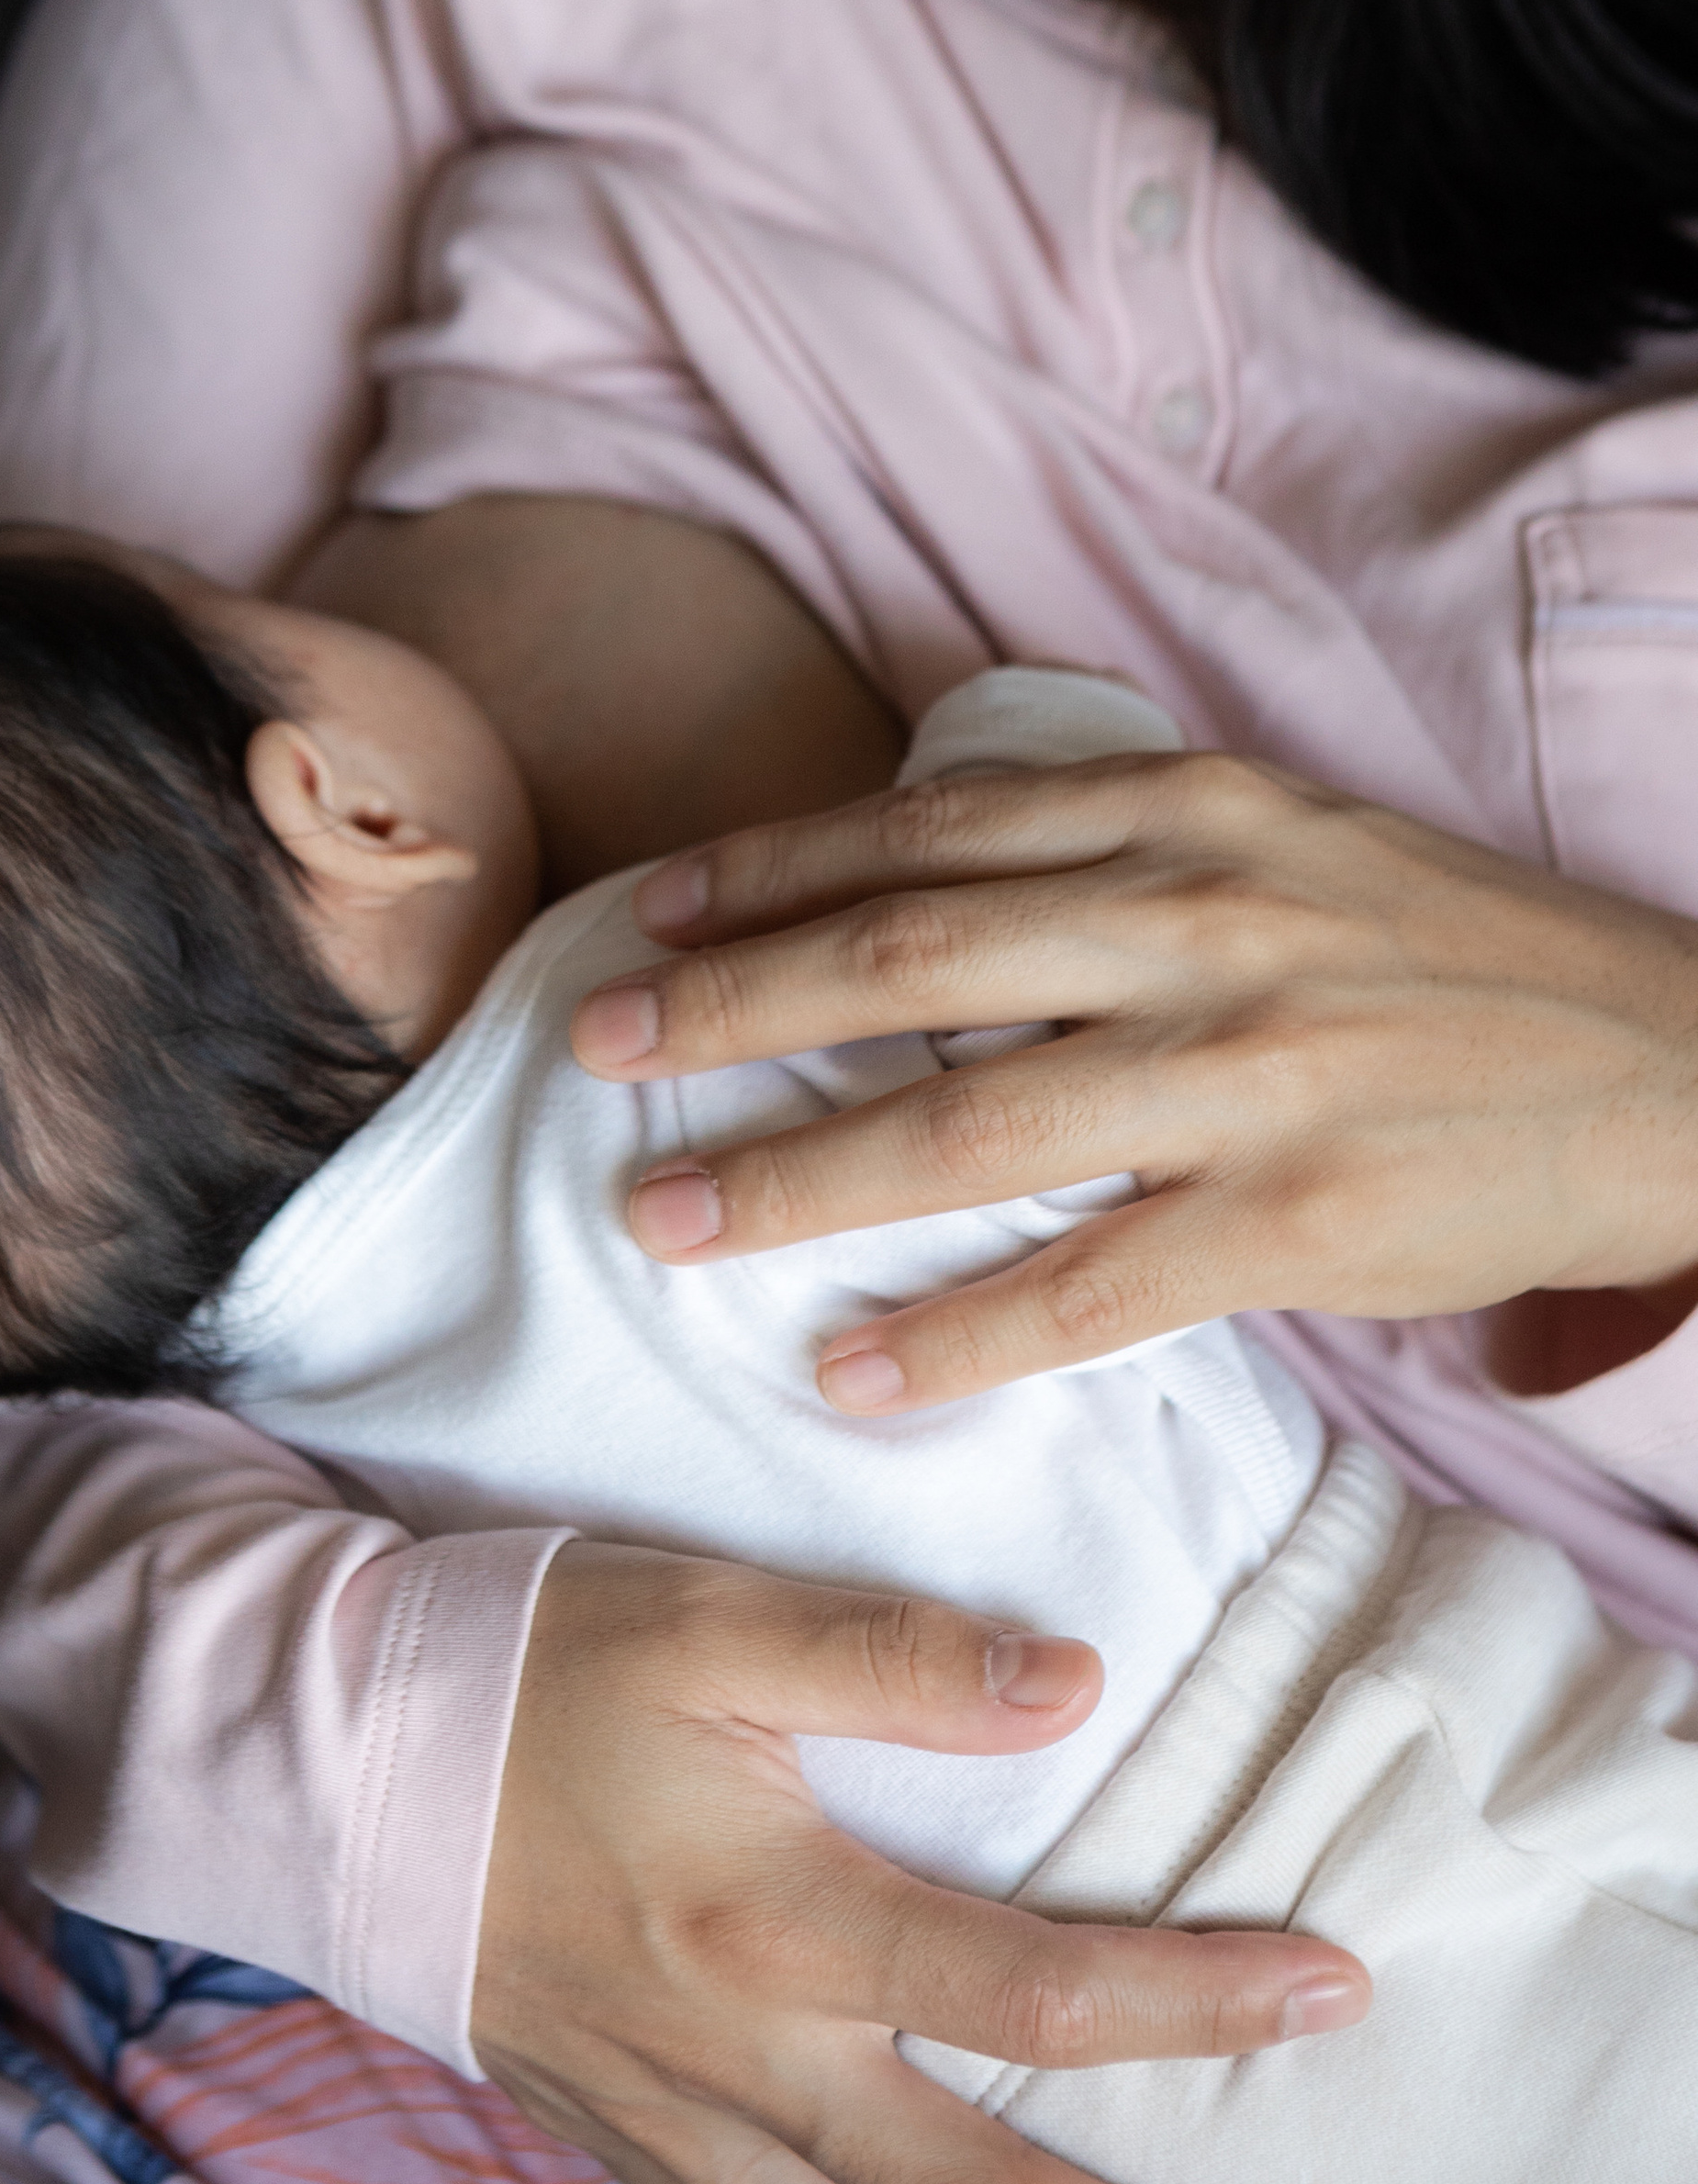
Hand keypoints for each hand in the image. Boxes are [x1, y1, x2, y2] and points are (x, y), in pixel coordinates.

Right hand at [478, 1540, 1362, 2183]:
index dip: (1196, 2005)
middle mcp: (743, 2059)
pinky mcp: (625, 2134)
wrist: (327, 1758)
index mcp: (777, 1925)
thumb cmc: (523, 1668)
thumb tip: (1076, 1689)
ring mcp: (678, 2122)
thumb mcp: (709, 1620)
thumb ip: (893, 1655)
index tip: (1329, 1992)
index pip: (1031, 1997)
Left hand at [574, 753, 1697, 1409]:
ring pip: (966, 1123)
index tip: (648, 910)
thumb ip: (1120, 848)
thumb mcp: (1286, 838)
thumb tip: (931, 881)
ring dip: (793, 1178)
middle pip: (907, 957)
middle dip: (729, 1004)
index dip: (767, 869)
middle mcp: (1198, 920)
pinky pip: (1087, 1286)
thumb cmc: (1450, 954)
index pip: (928, 832)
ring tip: (665, 1222)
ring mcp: (1247, 1070)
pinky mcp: (1298, 1214)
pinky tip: (853, 1367)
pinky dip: (955, 1330)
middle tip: (593, 1046)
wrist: (1670, 1064)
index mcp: (1187, 815)